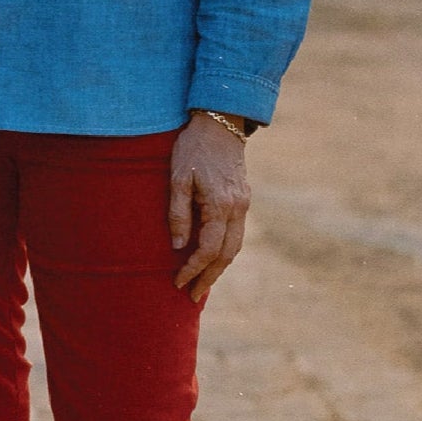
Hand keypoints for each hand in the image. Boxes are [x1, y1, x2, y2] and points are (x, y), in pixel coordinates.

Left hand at [169, 113, 250, 302]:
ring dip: (219, 268)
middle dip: (209, 277)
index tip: (177, 282)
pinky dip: (225, 251)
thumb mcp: (177, 178)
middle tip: (192, 295)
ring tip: (203, 284)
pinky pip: (236, 233)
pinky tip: (213, 258)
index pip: (208, 249)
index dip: (192, 269)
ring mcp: (243, 204)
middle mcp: (238, 208)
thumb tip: (178, 246)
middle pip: (227, 254)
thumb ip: (178, 213)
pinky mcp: (243, 199)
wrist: (220, 124)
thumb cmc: (193, 149)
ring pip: (235, 246)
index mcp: (221, 204)